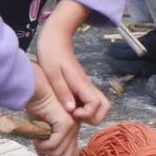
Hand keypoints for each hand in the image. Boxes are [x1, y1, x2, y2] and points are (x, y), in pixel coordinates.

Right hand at [25, 65, 79, 155]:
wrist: (35, 88)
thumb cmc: (35, 102)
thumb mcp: (39, 124)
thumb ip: (45, 139)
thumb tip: (42, 154)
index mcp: (71, 126)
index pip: (70, 153)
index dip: (55, 154)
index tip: (42, 144)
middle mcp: (75, 126)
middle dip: (50, 153)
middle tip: (39, 142)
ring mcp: (72, 125)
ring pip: (61, 154)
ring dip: (46, 149)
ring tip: (37, 138)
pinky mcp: (66, 123)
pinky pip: (55, 145)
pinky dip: (43, 145)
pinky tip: (37, 137)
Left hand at [35, 0, 111, 124]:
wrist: (55, 37)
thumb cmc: (51, 52)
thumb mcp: (52, 73)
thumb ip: (62, 91)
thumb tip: (72, 110)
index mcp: (81, 83)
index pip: (97, 105)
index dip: (87, 114)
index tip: (71, 112)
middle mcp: (87, 86)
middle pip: (105, 107)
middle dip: (92, 117)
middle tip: (74, 115)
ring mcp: (85, 86)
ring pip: (99, 105)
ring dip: (89, 113)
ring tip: (71, 112)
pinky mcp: (81, 85)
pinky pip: (89, 101)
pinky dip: (83, 108)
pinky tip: (68, 106)